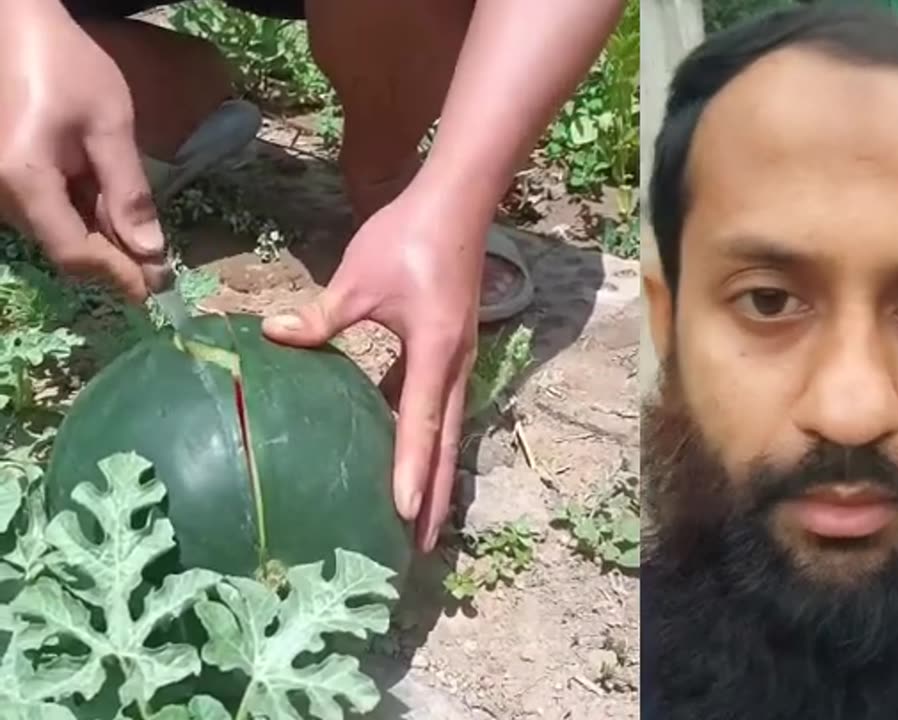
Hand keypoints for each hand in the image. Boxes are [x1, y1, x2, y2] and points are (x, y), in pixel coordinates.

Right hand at [0, 2, 167, 300]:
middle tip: (161, 266)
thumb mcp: (110, 125)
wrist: (16, 25)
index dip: (117, 275)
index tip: (157, 288)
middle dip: (114, 257)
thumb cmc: (67, 65)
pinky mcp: (3, 174)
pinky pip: (45, 207)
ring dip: (100, 234)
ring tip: (142, 233)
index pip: (73, 253)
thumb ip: (128, 191)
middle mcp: (0, 192)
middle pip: (63, 245)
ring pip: (55, 228)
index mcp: (23, 180)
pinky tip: (110, 204)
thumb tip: (151, 251)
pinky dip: (81, 212)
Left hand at [262, 195, 483, 552]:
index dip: (411, 470)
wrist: (457, 205)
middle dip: (435, 495)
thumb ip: (318, 317)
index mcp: (432, 352)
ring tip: (420, 516)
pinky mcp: (451, 351)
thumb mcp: (357, 280)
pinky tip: (405, 452)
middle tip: (420, 545)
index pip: (419, 422)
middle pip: (446, 443)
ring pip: (448, 430)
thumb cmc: (408, 239)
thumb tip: (270, 334)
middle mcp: (453, 365)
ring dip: (437, 473)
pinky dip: (428, 439)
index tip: (402, 515)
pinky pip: (440, 406)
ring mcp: (457, 360)